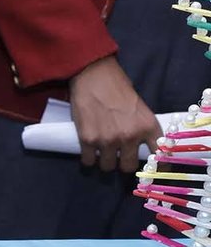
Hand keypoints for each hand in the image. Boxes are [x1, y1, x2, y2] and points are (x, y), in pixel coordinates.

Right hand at [69, 55, 158, 172]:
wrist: (94, 76)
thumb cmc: (117, 87)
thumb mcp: (139, 107)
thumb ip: (141, 128)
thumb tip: (138, 147)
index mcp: (147, 126)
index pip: (157, 155)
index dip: (155, 166)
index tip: (152, 170)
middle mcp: (129, 136)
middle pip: (127, 167)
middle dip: (122, 163)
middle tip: (117, 155)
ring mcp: (107, 140)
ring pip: (106, 166)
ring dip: (103, 161)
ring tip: (100, 150)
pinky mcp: (87, 140)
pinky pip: (88, 161)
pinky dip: (88, 158)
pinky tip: (88, 150)